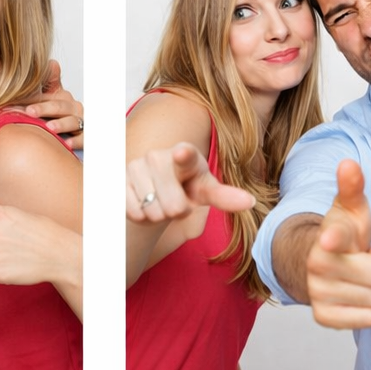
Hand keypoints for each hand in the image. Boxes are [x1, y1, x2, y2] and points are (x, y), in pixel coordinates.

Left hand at [18, 59, 82, 149]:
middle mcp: (73, 109)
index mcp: (63, 98)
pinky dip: (76, 141)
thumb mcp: (52, 100)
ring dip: (61, 124)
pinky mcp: (87, 137)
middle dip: (44, 108)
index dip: (34, 99)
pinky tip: (67, 144)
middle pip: (59, 107)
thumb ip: (47, 84)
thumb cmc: (61, 117)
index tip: (18, 102)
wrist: (76, 132)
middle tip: (30, 111)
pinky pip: (83, 138)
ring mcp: (81, 122)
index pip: (48, 96)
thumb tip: (50, 64)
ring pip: (73, 121)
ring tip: (50, 127)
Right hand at [126, 141, 254, 222]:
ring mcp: (136, 165)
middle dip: (176, 211)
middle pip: (173, 204)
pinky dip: (141, 215)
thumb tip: (250, 202)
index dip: (184, 155)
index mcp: (186, 155)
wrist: (155, 192)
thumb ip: (225, 196)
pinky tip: (143, 204)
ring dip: (157, 214)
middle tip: (175, 202)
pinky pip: (133, 210)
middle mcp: (159, 155)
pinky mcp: (120, 180)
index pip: (187, 156)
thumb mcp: (206, 191)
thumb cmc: (186, 188)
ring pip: (152, 209)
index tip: (182, 153)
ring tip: (158, 202)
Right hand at [306, 160, 370, 329]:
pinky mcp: (322, 316)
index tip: (330, 240)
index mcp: (327, 235)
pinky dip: (366, 311)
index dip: (334, 239)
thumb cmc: (346, 233)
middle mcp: (317, 264)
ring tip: (357, 277)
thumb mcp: (353, 208)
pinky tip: (353, 296)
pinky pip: (367, 320)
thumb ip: (353, 186)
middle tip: (362, 261)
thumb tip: (349, 163)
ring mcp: (317, 292)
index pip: (334, 237)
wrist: (322, 263)